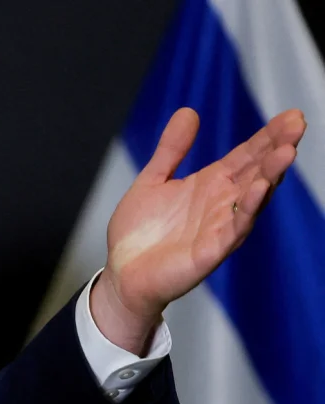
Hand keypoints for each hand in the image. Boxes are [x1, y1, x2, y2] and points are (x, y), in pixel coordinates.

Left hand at [91, 107, 305, 353]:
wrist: (121, 274)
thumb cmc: (139, 233)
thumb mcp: (152, 180)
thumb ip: (172, 149)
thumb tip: (189, 112)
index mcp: (210, 185)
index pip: (246, 155)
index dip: (267, 136)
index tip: (291, 115)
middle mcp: (221, 204)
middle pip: (256, 172)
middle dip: (277, 148)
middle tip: (298, 124)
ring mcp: (219, 228)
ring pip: (253, 199)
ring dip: (270, 175)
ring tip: (286, 152)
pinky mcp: (209, 252)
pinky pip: (233, 229)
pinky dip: (248, 209)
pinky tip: (260, 189)